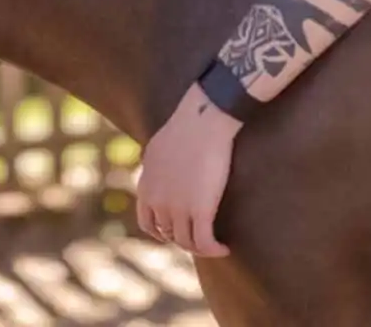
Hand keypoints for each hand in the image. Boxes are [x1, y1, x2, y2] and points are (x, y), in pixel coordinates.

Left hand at [134, 82, 241, 256]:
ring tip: (216, 244)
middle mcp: (157, 201)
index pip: (148, 223)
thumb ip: (155, 165)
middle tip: (204, 235)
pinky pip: (205, 243)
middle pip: (169, 234)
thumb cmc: (187, 126)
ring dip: (202, 248)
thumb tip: (156, 168)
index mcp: (146, 187)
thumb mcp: (158, 147)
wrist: (202, 120)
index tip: (178, 231)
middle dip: (185, 238)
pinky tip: (224, 248)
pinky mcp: (200, 210)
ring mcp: (177, 208)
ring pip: (188, 242)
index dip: (163, 232)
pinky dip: (214, 250)